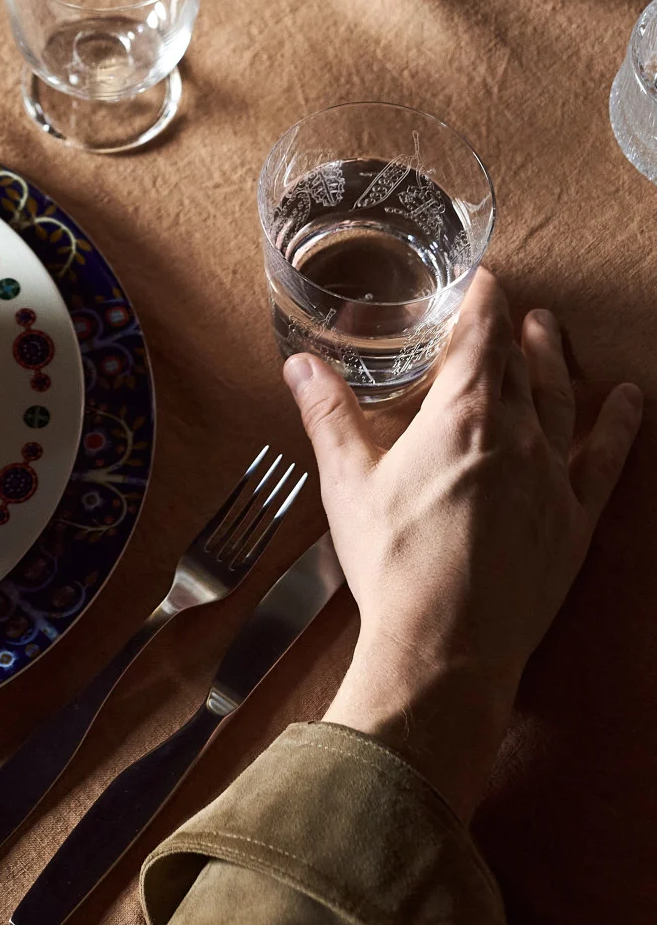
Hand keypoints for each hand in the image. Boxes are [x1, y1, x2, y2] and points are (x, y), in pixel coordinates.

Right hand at [284, 270, 641, 819]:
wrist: (445, 647)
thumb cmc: (394, 562)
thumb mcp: (346, 480)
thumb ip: (328, 412)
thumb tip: (301, 366)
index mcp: (462, 415)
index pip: (480, 335)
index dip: (483, 299)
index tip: (482, 277)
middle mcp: (516, 435)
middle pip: (519, 364)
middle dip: (511, 328)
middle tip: (507, 307)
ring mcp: (551, 479)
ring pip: (559, 400)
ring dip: (553, 361)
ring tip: (551, 333)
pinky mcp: (573, 522)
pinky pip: (606, 461)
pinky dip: (618, 424)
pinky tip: (626, 400)